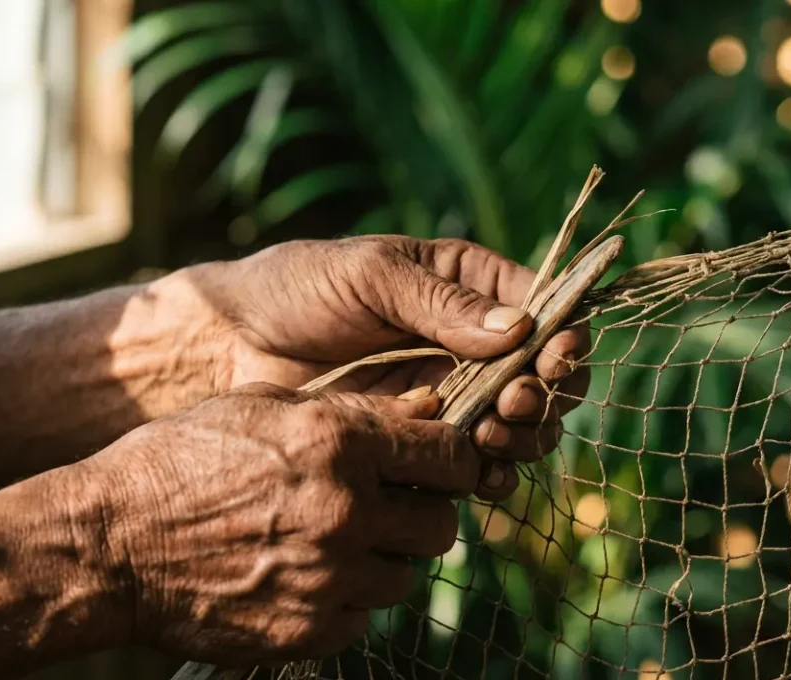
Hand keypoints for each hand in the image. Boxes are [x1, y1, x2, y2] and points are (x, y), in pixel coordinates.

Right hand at [81, 382, 475, 665]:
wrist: (110, 545)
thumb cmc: (181, 460)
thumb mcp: (260, 407)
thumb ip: (350, 410)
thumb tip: (428, 410)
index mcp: (336, 443)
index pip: (449, 455)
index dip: (451, 460)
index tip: (439, 466)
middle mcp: (343, 511)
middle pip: (441, 525)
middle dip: (421, 514)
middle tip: (385, 509)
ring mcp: (328, 578)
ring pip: (406, 576)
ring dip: (381, 560)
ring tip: (329, 542)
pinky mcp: (309, 631)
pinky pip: (362, 617)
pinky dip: (344, 601)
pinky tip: (302, 578)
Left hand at [175, 236, 589, 499]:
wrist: (228, 348)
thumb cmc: (296, 290)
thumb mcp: (369, 278)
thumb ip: (442, 303)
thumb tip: (519, 330)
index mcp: (466, 284)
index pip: (543, 308)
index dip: (562, 335)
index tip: (554, 358)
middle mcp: (468, 342)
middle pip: (542, 375)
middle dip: (541, 394)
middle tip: (512, 404)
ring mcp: (448, 394)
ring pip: (517, 425)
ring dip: (521, 436)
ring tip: (490, 438)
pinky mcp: (421, 441)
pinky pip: (474, 462)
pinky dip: (489, 472)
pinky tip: (480, 475)